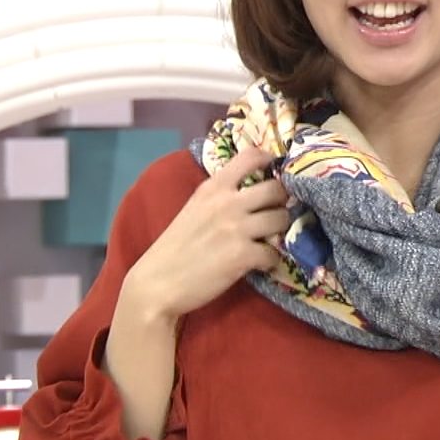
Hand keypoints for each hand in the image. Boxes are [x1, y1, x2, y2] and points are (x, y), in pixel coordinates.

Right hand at [121, 146, 290, 322]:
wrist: (157, 283)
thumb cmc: (174, 247)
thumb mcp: (194, 209)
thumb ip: (220, 197)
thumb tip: (251, 193)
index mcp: (213, 187)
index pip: (250, 156)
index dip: (269, 160)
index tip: (275, 171)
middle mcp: (227, 202)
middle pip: (276, 189)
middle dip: (282, 202)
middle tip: (275, 214)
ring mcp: (237, 228)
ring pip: (281, 219)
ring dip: (279, 231)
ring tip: (267, 240)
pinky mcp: (243, 255)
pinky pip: (274, 253)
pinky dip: (270, 261)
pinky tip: (259, 264)